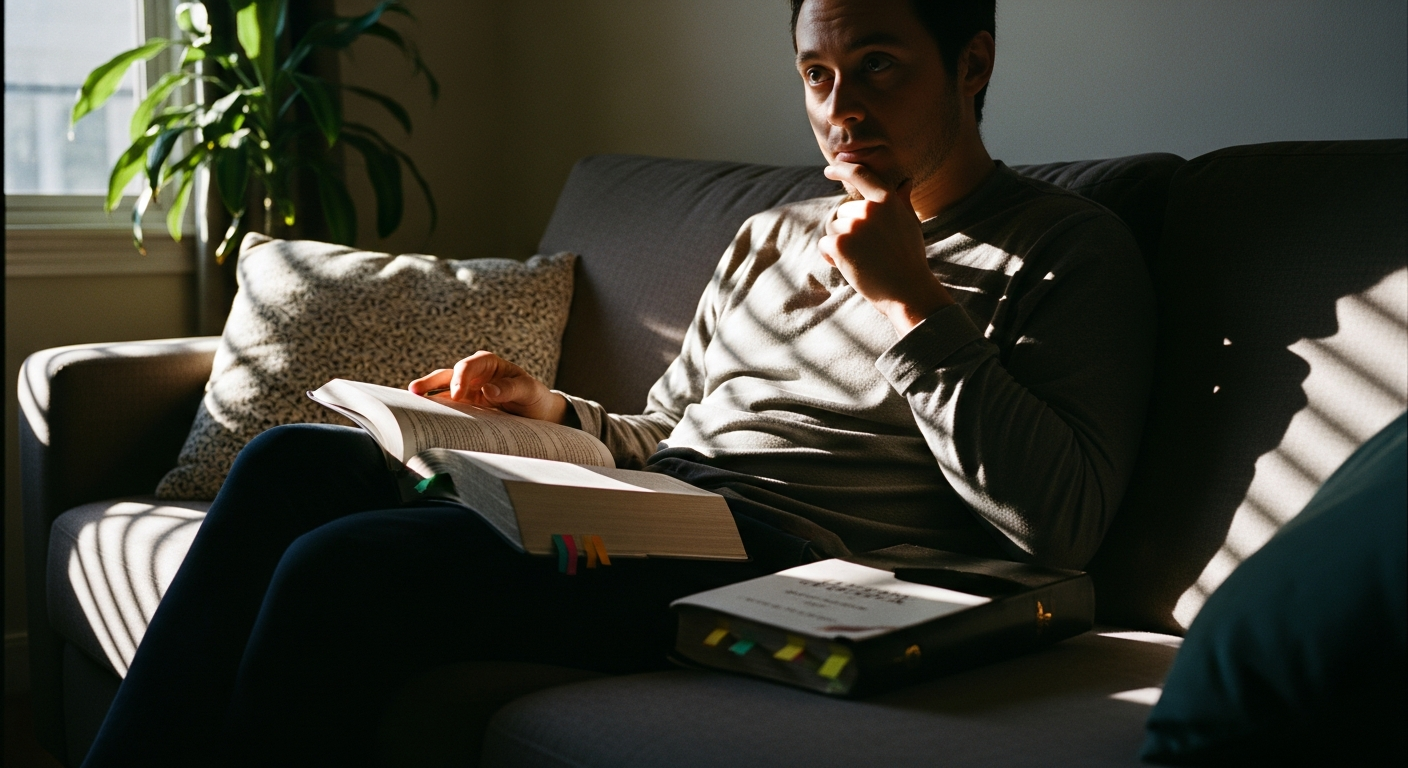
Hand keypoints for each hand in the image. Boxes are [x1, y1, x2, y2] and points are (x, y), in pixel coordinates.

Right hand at [408, 351, 568, 423]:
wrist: (538, 414)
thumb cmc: (535, 397)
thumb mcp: (529, 391)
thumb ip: (511, 388)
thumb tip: (488, 390)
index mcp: (489, 364)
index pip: (469, 365)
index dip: (461, 378)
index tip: (457, 394)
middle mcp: (475, 375)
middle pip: (449, 375)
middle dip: (432, 382)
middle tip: (416, 391)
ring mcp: (467, 390)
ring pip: (442, 390)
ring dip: (427, 395)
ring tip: (409, 401)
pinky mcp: (465, 406)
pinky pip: (447, 406)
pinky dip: (435, 410)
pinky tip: (422, 416)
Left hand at [820, 162, 953, 333]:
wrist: (906, 290)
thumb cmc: (909, 258)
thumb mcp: (910, 225)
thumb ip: (902, 202)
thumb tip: (906, 182)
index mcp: (887, 200)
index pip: (860, 174)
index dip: (842, 168)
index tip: (831, 168)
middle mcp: (869, 209)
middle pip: (843, 212)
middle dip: (849, 230)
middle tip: (869, 250)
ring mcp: (853, 226)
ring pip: (833, 229)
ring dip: (841, 244)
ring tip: (863, 259)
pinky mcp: (839, 244)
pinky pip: (825, 244)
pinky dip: (831, 257)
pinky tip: (850, 267)